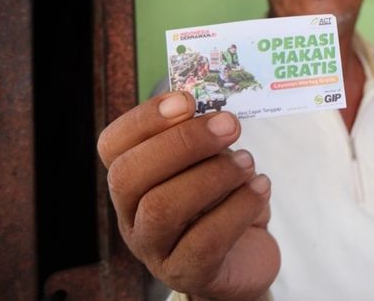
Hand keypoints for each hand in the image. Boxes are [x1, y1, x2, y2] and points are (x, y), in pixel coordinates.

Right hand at [97, 91, 279, 299]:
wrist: (246, 256)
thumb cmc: (224, 200)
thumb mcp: (212, 162)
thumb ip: (206, 137)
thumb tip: (217, 111)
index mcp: (134, 180)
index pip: (113, 145)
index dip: (144, 118)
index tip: (187, 100)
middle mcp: (132, 214)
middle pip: (130, 175)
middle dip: (183, 142)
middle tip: (230, 125)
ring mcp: (155, 248)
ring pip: (162, 208)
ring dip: (213, 176)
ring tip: (248, 163)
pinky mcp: (188, 273)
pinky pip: (205, 241)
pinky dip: (238, 208)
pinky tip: (260, 188)